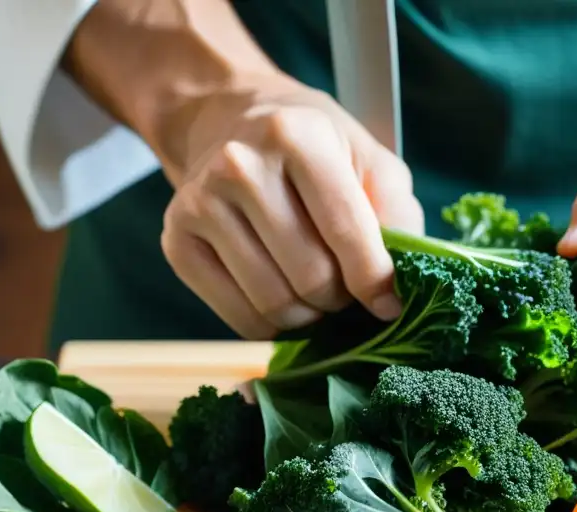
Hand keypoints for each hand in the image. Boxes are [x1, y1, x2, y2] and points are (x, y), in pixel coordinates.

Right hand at [160, 73, 422, 339]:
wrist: (230, 121)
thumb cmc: (314, 148)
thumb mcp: (369, 159)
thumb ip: (397, 214)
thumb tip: (400, 283)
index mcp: (297, 138)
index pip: (346, 232)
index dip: (376, 282)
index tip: (390, 305)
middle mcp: (240, 166)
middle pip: (312, 278)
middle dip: (342, 299)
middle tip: (347, 289)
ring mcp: (201, 204)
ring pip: (274, 304)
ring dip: (309, 316)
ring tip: (318, 294)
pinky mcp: (176, 240)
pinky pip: (238, 318)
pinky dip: (271, 325)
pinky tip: (284, 299)